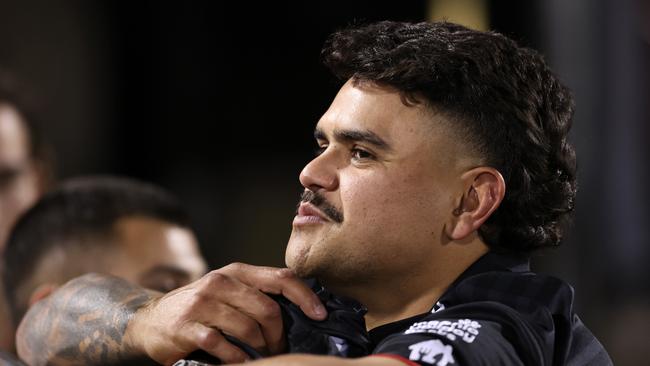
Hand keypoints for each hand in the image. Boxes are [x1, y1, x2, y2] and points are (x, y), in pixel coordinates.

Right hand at [125, 263, 326, 364]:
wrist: (151, 321)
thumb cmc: (201, 308)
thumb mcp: (229, 292)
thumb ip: (258, 294)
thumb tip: (303, 308)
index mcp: (237, 272)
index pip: (281, 278)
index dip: (306, 296)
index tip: (320, 315)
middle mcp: (221, 282)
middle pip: (268, 308)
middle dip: (279, 333)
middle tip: (279, 348)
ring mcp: (202, 303)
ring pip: (248, 327)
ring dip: (261, 348)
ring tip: (261, 356)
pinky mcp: (187, 326)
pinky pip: (223, 345)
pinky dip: (237, 358)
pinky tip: (240, 361)